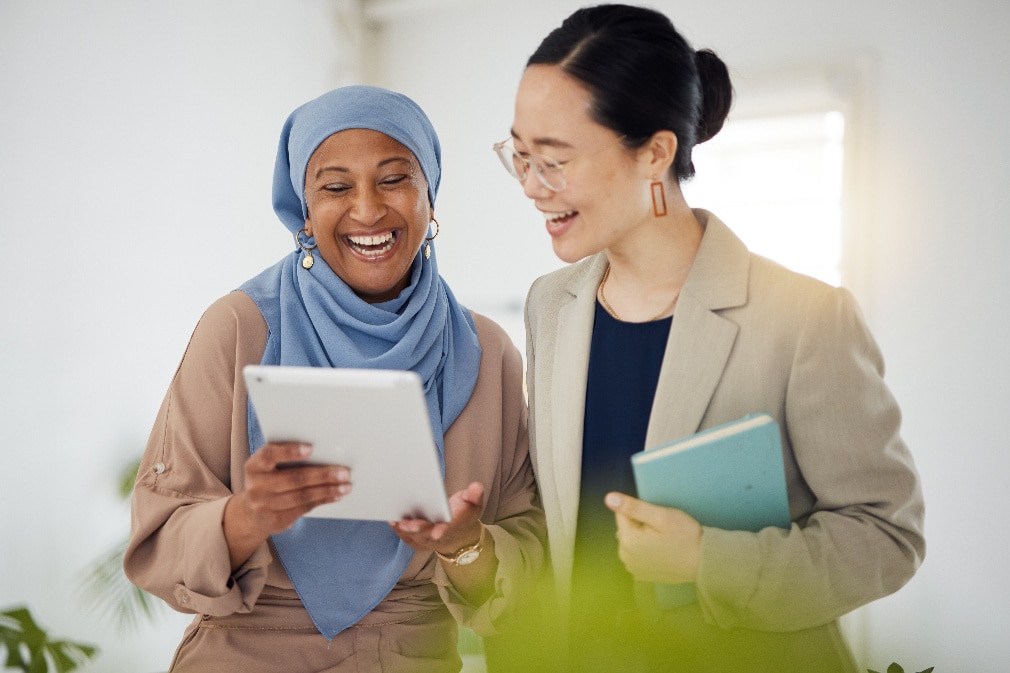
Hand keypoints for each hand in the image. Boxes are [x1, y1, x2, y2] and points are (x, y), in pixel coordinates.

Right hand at [224, 442, 351, 567]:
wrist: (251, 513)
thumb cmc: (268, 480)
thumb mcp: (268, 467)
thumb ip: (285, 458)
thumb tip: (323, 452)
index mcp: (254, 466)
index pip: (269, 455)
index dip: (289, 451)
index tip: (311, 448)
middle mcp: (256, 486)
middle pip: (293, 479)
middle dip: (322, 475)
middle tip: (344, 472)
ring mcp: (265, 506)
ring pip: (302, 496)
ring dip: (327, 491)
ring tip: (345, 486)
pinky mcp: (276, 520)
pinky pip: (304, 509)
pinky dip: (323, 501)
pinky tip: (336, 496)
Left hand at [389, 481, 484, 554]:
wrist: (458, 533)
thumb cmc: (464, 513)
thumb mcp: (474, 503)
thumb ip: (474, 494)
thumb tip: (476, 486)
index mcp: (455, 526)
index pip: (449, 529)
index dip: (443, 530)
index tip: (437, 532)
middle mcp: (440, 537)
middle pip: (428, 535)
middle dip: (418, 529)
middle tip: (407, 523)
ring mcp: (428, 541)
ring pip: (415, 538)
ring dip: (405, 530)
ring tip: (395, 521)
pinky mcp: (418, 542)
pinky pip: (407, 539)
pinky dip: (400, 531)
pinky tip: (393, 521)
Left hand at [605, 491, 701, 584]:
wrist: (704, 563)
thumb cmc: (685, 536)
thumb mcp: (661, 516)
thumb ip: (633, 507)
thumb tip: (609, 498)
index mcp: (627, 540)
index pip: (622, 513)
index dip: (640, 512)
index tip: (657, 518)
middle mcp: (625, 556)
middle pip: (625, 528)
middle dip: (639, 524)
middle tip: (662, 530)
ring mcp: (633, 568)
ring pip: (631, 541)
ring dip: (642, 537)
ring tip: (664, 541)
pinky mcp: (642, 575)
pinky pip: (637, 554)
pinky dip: (645, 550)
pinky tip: (662, 551)